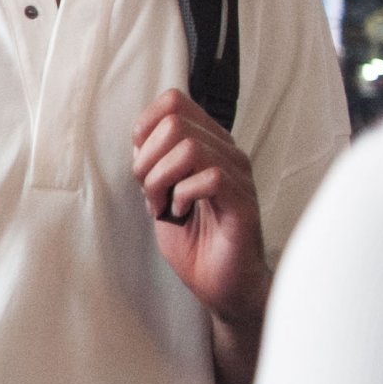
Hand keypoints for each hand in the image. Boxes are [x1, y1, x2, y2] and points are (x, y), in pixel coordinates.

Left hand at [132, 89, 268, 324]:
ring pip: (190, 149)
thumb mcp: (160, 191)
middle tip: (151, 191)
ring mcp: (238, 176)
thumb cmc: (193, 238)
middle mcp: (226, 153)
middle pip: (175, 123)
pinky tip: (182, 213)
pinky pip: (209, 178)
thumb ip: (151, 160)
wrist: (219, 282)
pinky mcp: (242, 202)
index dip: (146, 125)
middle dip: (148, 160)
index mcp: (207, 144)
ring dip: (161, 179)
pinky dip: (183, 196)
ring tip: (164, 204)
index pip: (174, 101)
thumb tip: (139, 136)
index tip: (140, 160)